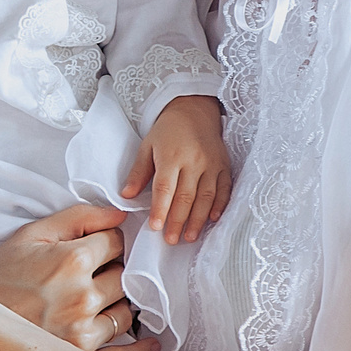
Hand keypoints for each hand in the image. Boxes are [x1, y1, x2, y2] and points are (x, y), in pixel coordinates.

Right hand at [0, 201, 154, 350]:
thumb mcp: (31, 235)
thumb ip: (78, 218)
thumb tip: (119, 213)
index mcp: (72, 261)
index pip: (117, 242)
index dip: (111, 242)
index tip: (103, 248)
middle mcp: (82, 297)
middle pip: (126, 277)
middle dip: (117, 273)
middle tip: (100, 275)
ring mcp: (82, 332)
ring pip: (126, 313)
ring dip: (119, 306)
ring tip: (100, 302)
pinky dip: (139, 349)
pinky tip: (148, 341)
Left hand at [120, 94, 230, 244]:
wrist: (195, 110)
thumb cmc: (168, 131)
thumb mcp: (148, 146)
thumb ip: (138, 172)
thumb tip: (126, 196)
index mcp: (171, 155)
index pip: (165, 187)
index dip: (160, 209)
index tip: (155, 227)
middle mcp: (193, 160)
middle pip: (186, 196)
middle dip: (178, 221)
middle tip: (171, 240)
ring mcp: (211, 164)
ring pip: (206, 197)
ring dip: (198, 219)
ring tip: (190, 237)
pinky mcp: (224, 166)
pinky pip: (224, 189)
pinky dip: (220, 206)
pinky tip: (212, 220)